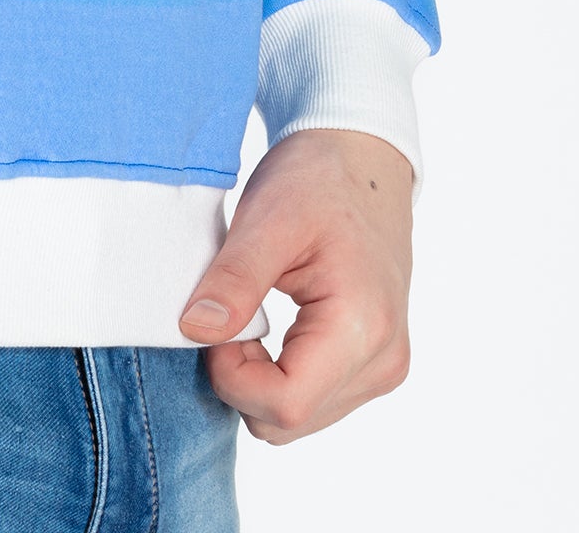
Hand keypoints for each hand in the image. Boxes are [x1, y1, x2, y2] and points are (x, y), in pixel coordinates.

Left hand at [178, 127, 412, 444]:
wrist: (363, 158)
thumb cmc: (319, 178)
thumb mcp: (267, 218)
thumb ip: (233, 280)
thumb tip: (194, 331)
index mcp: (363, 327)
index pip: (285, 404)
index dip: (232, 376)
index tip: (214, 321)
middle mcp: (383, 360)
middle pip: (289, 421)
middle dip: (242, 380)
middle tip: (228, 313)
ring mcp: (384, 366)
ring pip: (299, 418)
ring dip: (260, 380)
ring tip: (251, 314)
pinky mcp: (376, 363)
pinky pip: (315, 400)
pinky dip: (281, 375)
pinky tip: (272, 329)